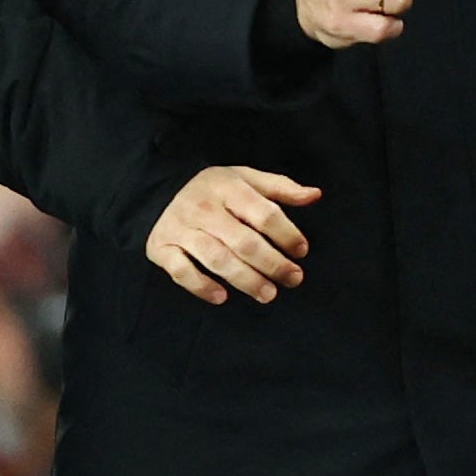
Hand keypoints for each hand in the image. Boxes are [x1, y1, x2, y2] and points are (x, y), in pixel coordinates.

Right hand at [146, 166, 320, 305]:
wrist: (160, 188)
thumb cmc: (214, 189)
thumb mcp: (246, 179)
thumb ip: (281, 188)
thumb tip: (315, 195)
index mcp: (228, 187)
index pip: (264, 214)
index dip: (287, 234)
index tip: (302, 251)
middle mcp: (204, 208)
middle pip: (243, 241)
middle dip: (273, 264)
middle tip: (293, 279)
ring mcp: (181, 228)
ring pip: (216, 259)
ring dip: (245, 280)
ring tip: (268, 294)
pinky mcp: (162, 247)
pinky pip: (181, 271)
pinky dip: (201, 286)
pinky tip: (222, 297)